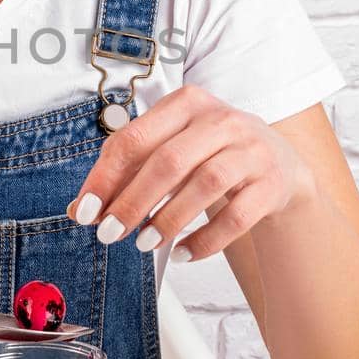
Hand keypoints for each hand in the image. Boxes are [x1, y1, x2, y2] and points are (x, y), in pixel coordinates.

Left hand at [66, 84, 316, 260]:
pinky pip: (237, 216)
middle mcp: (221, 120)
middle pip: (168, 161)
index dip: (105, 177)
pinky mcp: (271, 183)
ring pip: (205, 184)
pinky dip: (205, 240)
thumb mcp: (170, 150)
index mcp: (186, 103)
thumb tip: (79, 209)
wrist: (279, 165)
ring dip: (168, 219)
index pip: (135, 138)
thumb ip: (127, 174)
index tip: (85, 211)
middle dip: (133, 202)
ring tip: (144, 244)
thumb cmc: (210, 155)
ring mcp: (251, 150)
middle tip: (109, 234)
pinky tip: (182, 254)